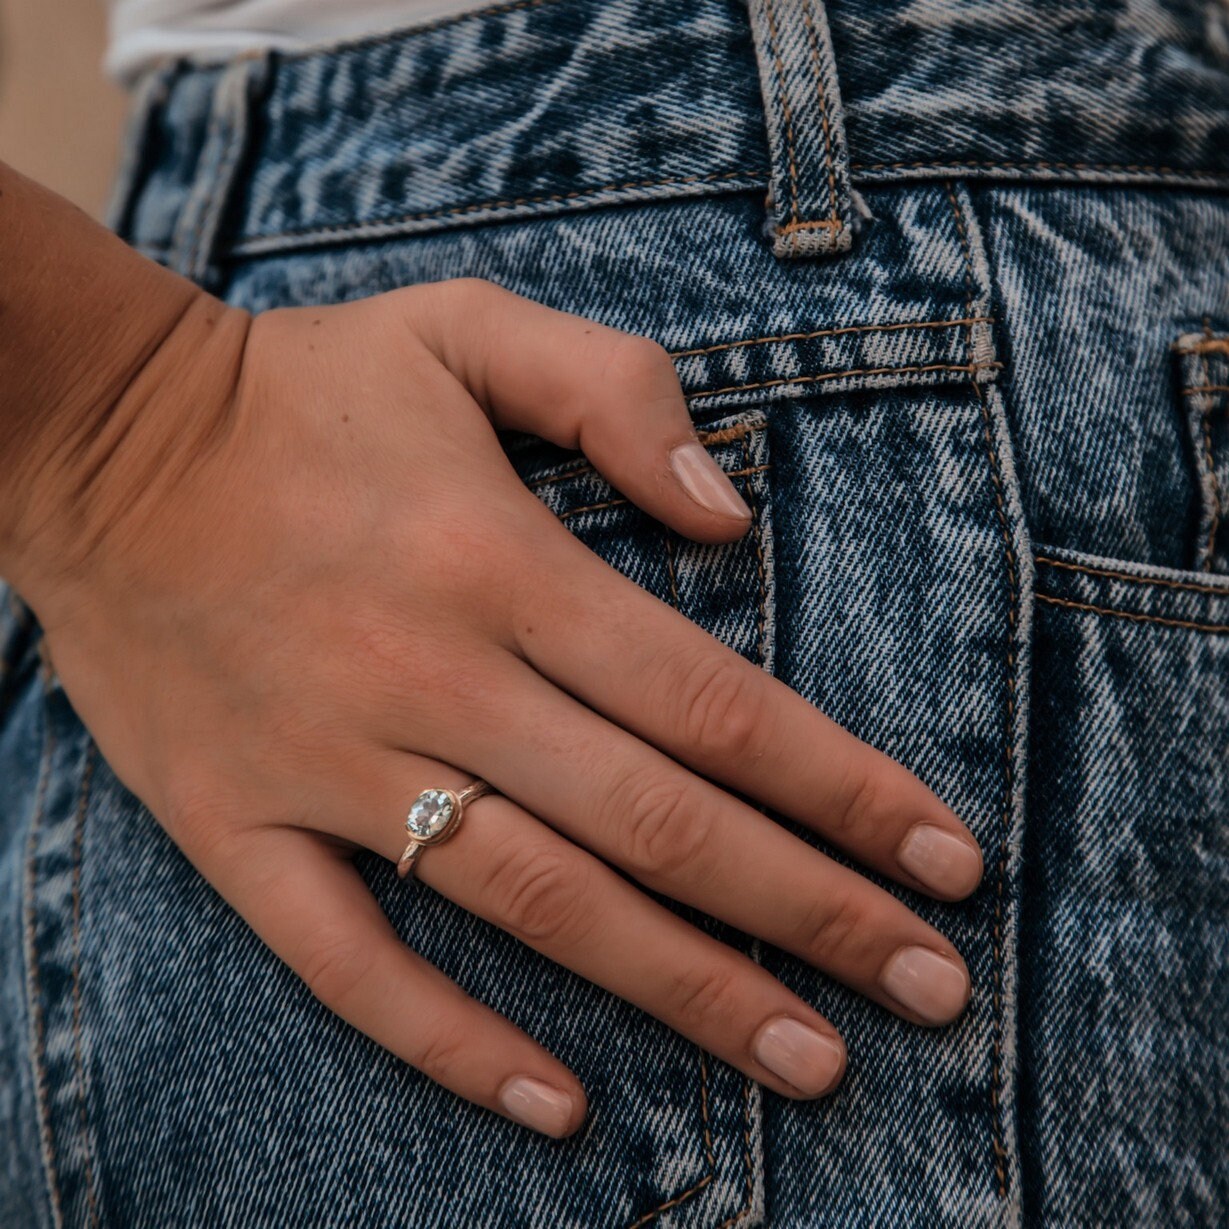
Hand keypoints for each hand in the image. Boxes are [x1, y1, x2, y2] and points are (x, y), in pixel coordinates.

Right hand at [25, 277, 982, 1138]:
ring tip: (810, 1061)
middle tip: (931, 991)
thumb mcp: (465, 330)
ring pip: (539, 907)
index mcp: (498, 561)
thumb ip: (616, 393)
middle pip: (658, 825)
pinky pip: (352, 965)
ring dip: (686, 993)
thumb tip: (733, 518)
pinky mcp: (237, 828)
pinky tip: (563, 1108)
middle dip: (813, 913)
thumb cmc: (301, 386)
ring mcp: (328, 768)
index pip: (714, 704)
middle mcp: (431, 677)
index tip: (947, 860)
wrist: (97, 442)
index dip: (844, 789)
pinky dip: (454, 1045)